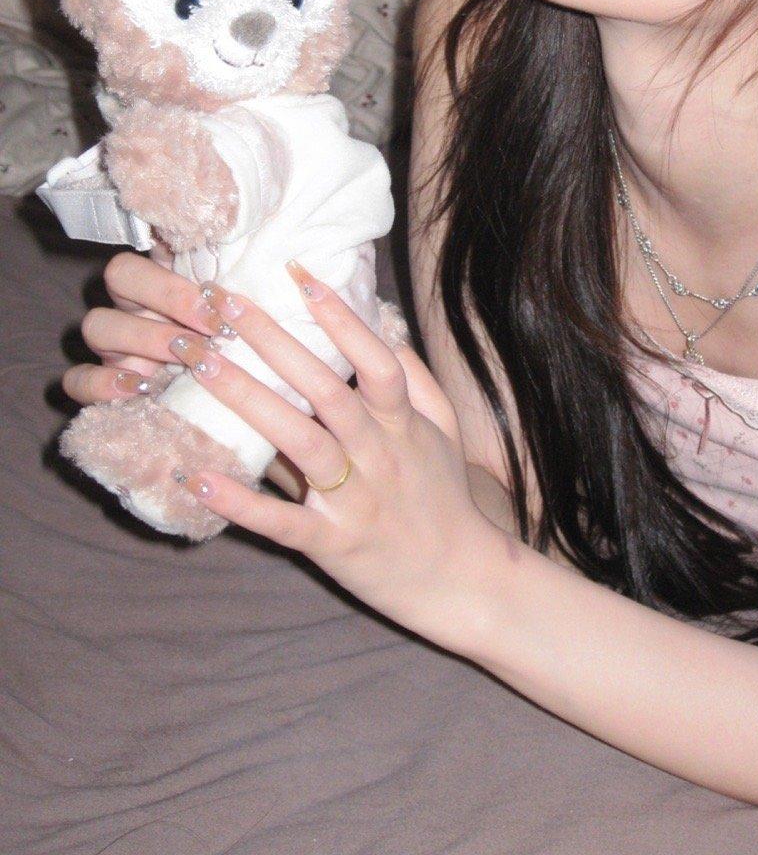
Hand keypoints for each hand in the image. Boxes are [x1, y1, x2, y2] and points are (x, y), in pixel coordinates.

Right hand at [61, 242, 304, 496]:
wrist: (240, 421)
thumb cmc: (251, 363)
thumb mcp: (260, 329)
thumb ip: (263, 298)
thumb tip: (304, 264)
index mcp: (172, 280)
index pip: (159, 241)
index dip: (182, 263)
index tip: (220, 297)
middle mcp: (136, 305)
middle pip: (121, 275)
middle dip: (168, 297)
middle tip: (213, 328)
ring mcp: (113, 346)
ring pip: (100, 324)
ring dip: (144, 338)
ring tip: (185, 358)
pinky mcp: (100, 388)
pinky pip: (78, 380)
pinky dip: (102, 384)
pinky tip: (138, 388)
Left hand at [151, 258, 507, 655]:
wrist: (461, 582)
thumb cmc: (443, 499)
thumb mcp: (444, 431)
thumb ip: (415, 379)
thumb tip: (384, 324)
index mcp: (403, 425)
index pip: (375, 360)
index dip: (341, 317)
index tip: (300, 274)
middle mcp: (379, 455)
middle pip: (326, 390)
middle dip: (273, 341)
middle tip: (222, 303)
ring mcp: (355, 501)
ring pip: (301, 443)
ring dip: (249, 400)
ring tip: (201, 364)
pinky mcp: (331, 545)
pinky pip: (282, 522)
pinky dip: (240, 502)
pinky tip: (197, 476)